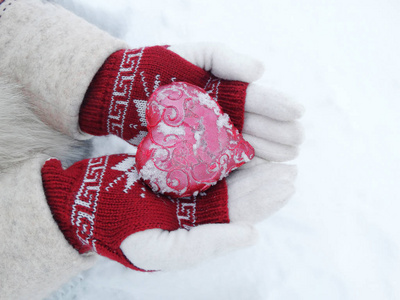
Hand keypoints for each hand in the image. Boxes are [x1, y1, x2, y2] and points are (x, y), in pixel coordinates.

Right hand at [41, 154, 295, 270]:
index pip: (238, 215)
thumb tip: (253, 236)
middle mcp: (198, 210)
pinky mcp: (176, 170)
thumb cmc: (120, 231)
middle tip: (292, 168)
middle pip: (238, 195)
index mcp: (199, 230)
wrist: (88, 205)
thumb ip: (205, 246)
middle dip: (265, 183)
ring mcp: (188, 189)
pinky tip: (243, 140)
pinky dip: (226, 151)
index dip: (263, 199)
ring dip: (252, 166)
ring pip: (226, 178)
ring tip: (277, 152)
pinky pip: (207, 161)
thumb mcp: (160, 250)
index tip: (286, 181)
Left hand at [79, 43, 303, 161]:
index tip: (297, 112)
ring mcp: (210, 134)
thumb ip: (226, 58)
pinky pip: (223, 158)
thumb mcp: (195, 54)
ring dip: (267, 150)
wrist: (125, 91)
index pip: (256, 98)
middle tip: (297, 141)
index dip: (277, 104)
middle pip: (256, 124)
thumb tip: (261, 71)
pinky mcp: (195, 152)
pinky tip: (258, 167)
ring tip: (286, 157)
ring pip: (244, 143)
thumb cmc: (159, 67)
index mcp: (225, 90)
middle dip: (279, 132)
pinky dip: (242, 162)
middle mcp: (222, 114)